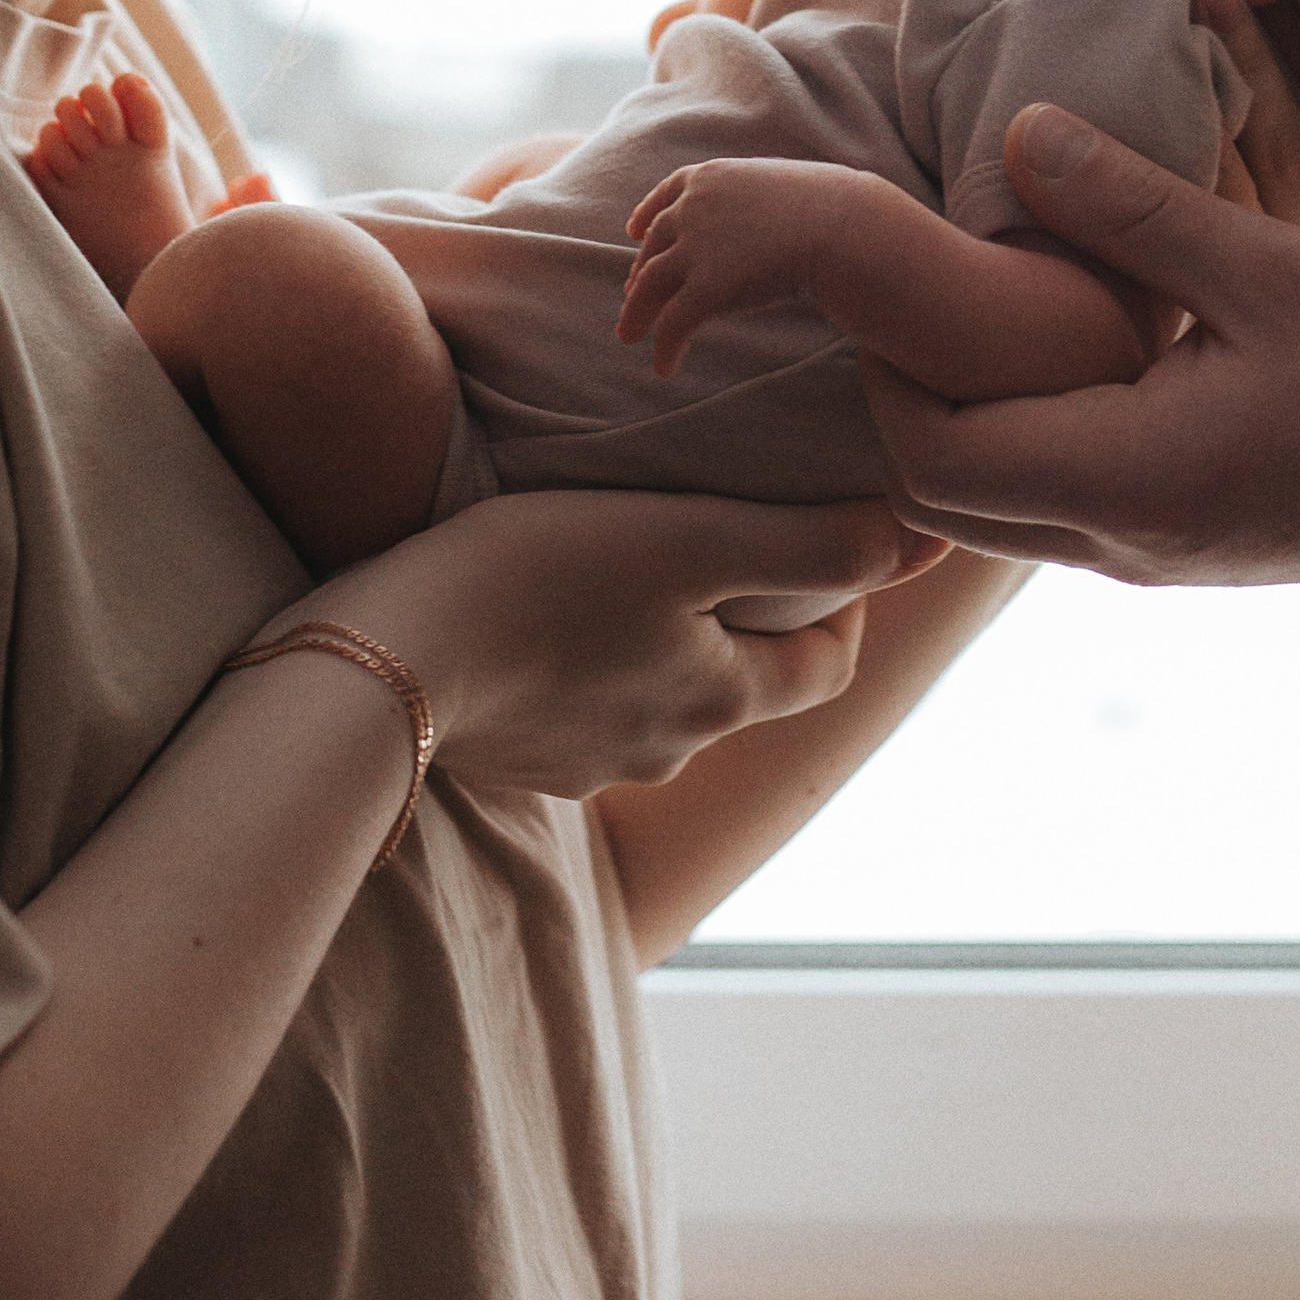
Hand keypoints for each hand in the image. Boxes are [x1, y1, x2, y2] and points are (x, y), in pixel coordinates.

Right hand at [281, 486, 938, 793]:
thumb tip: (917, 539)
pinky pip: (576, 707)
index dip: (844, 603)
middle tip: (719, 534)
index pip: (828, 667)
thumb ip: (811, 545)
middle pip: (741, 682)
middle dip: (747, 617)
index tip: (817, 538)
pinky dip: (581, 662)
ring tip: (624, 561)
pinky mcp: (511, 758)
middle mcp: (665, 751)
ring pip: (656, 696)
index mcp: (722, 700)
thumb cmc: (540, 582)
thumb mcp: (690, 542)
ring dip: (659, 641)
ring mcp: (582, 765)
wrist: (381, 662)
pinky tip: (544, 613)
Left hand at [620, 155, 848, 373]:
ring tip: (630, 336)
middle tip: (634, 295)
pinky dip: (665, 348)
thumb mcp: (779, 186)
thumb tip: (761, 220)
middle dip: (641, 272)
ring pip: (648, 287)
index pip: (665, 195)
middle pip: (653, 246)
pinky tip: (665, 367)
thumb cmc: (830, 207)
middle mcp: (692, 208)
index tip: (634, 232)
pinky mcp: (705, 288)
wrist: (843, 226)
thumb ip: (754, 199)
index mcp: (710, 178)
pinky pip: (673, 324)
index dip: (645, 215)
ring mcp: (695, 248)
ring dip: (636, 314)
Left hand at [858, 101, 1299, 585]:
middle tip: (914, 285)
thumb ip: (1136, 207)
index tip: (892, 273)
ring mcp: (1147, 555)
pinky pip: (1054, 503)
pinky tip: (1058, 344)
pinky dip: (1024, 433)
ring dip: (965, 414)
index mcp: (1125, 478)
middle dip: (903, 393)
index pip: (931, 453)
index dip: (886, 366)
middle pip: (939, 493)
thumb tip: (1021, 134)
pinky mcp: (1178, 543)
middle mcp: (1117, 541)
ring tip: (978, 303)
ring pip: (993, 505)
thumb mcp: (1271, 270)